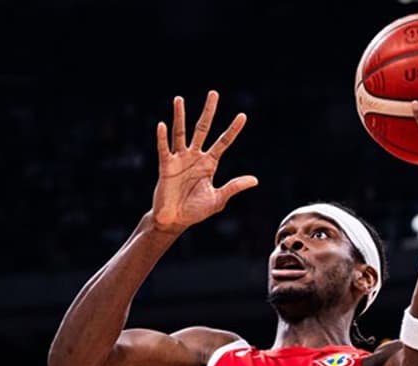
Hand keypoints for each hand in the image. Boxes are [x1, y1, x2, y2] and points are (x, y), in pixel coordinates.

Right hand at [151, 90, 258, 231]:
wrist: (174, 220)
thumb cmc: (195, 211)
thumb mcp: (218, 199)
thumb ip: (234, 187)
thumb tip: (255, 180)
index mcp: (209, 164)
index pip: (223, 142)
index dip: (233, 130)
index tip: (243, 115)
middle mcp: (195, 157)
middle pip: (202, 129)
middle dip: (208, 112)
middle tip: (214, 93)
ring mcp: (179, 160)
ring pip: (180, 133)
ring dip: (180, 116)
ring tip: (179, 99)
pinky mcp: (165, 166)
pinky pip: (164, 149)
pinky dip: (162, 138)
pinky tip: (162, 125)